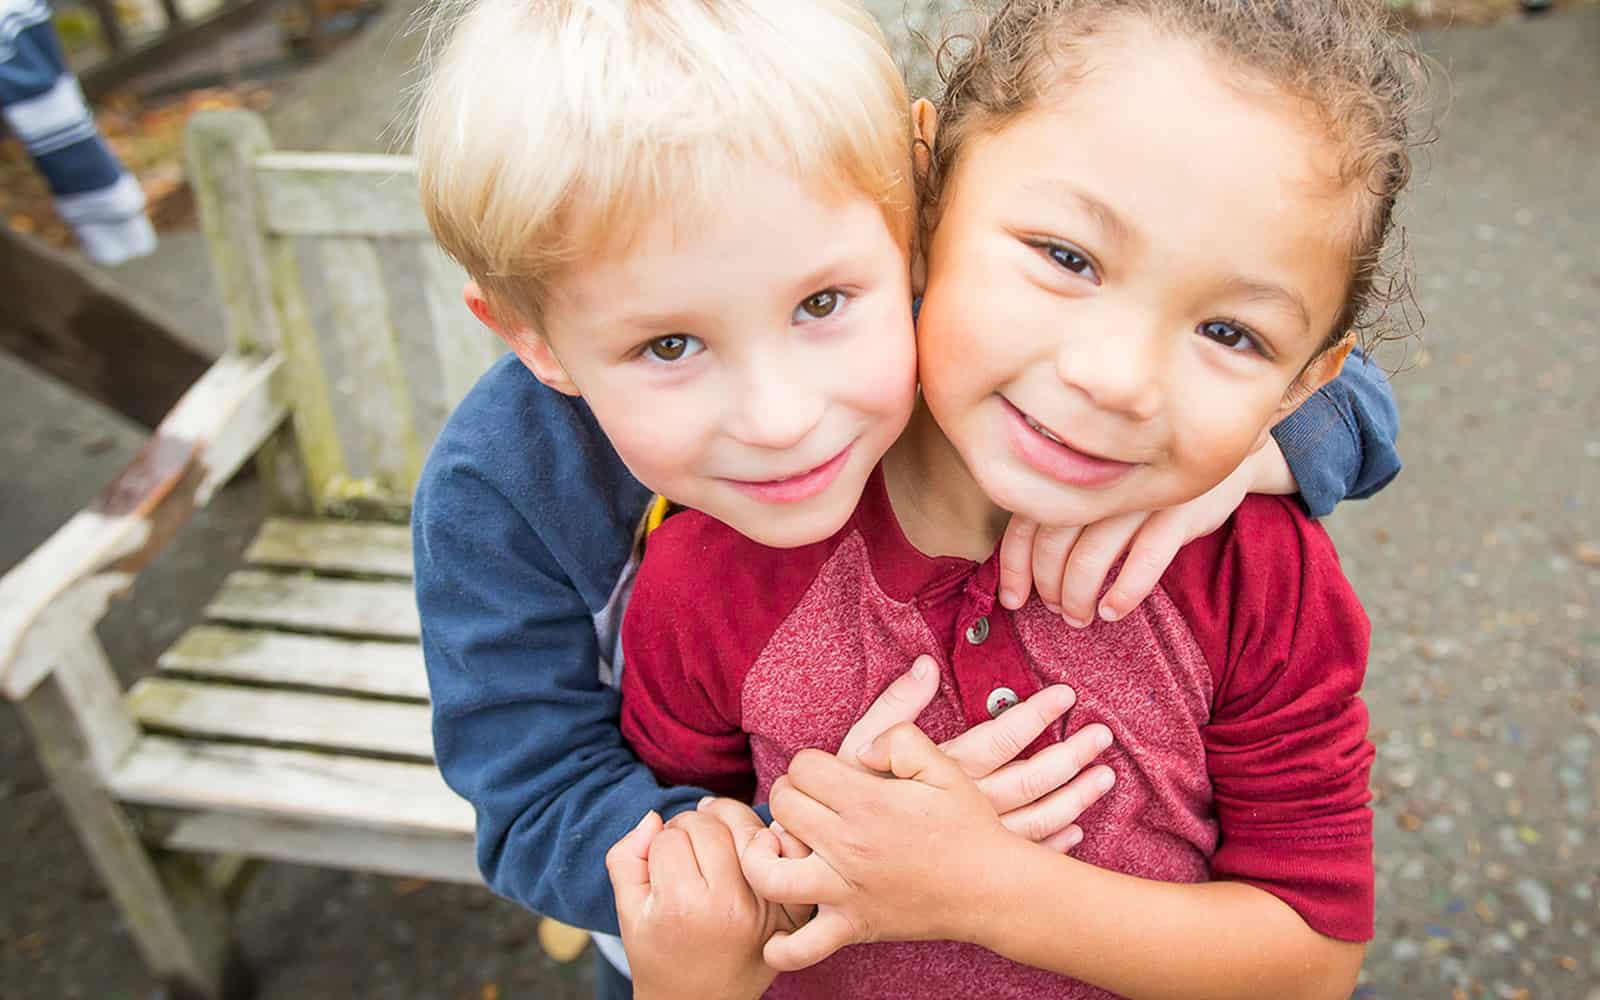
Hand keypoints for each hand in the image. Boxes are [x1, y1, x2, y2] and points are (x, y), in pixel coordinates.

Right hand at [607, 802, 795, 999]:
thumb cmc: (659, 954)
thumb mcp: (629, 913)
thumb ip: (626, 858)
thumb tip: (654, 817)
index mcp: (682, 907)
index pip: (670, 836)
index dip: (660, 840)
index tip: (660, 860)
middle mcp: (728, 906)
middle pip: (710, 826)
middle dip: (691, 825)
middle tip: (686, 846)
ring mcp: (764, 907)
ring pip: (747, 829)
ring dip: (727, 824)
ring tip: (714, 841)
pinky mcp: (790, 911)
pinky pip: (787, 853)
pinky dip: (771, 840)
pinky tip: (751, 846)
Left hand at [741, 723, 1042, 970]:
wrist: (995, 888)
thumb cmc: (968, 825)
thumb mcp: (942, 765)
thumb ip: (897, 739)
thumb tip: (858, 751)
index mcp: (868, 803)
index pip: (803, 767)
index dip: (812, 764)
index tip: (829, 775)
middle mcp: (849, 846)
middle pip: (782, 806)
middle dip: (790, 795)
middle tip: (810, 803)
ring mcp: (846, 891)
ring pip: (769, 875)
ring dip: (762, 857)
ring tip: (777, 847)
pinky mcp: (852, 927)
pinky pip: (800, 949)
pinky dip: (780, 946)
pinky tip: (780, 924)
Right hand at [834, 656, 1113, 850]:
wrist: (828, 867)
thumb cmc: (840, 802)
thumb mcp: (860, 745)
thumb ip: (897, 705)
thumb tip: (928, 664)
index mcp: (943, 770)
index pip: (1001, 737)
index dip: (1035, 716)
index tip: (1065, 697)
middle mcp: (964, 806)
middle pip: (1031, 779)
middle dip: (1071, 756)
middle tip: (1103, 737)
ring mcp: (971, 839)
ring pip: (1036, 819)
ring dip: (1073, 797)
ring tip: (1105, 777)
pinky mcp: (969, 863)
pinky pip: (1021, 854)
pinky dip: (1052, 842)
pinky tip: (1075, 831)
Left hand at [998, 440, 1293, 625]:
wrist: (1223, 452)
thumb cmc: (1148, 483)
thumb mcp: (1105, 490)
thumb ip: (1068, 512)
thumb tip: (1026, 568)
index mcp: (1073, 473)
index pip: (1026, 523)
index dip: (1014, 567)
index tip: (1011, 599)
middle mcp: (1099, 481)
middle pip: (1052, 543)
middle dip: (1048, 586)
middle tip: (1055, 609)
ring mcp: (1137, 495)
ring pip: (1090, 557)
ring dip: (1078, 597)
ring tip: (1080, 618)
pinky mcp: (1178, 510)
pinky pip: (1144, 560)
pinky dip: (1123, 593)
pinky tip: (1112, 611)